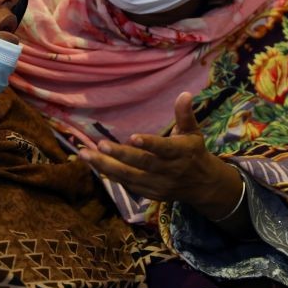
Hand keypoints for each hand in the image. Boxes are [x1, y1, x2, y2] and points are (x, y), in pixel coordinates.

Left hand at [79, 93, 241, 218]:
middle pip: (142, 164)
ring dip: (106, 166)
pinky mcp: (149, 193)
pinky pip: (127, 185)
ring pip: (129, 177)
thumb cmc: (193, 152)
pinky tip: (94, 164)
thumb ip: (185, 114)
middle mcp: (168, 171)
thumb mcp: (193, 132)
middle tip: (99, 145)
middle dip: (119, 155)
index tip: (133, 138)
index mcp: (180, 153)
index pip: (164, 149)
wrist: (202, 185)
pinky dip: (110, 175)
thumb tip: (185, 93)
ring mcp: (158, 184)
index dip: (149, 144)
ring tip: (85, 154)